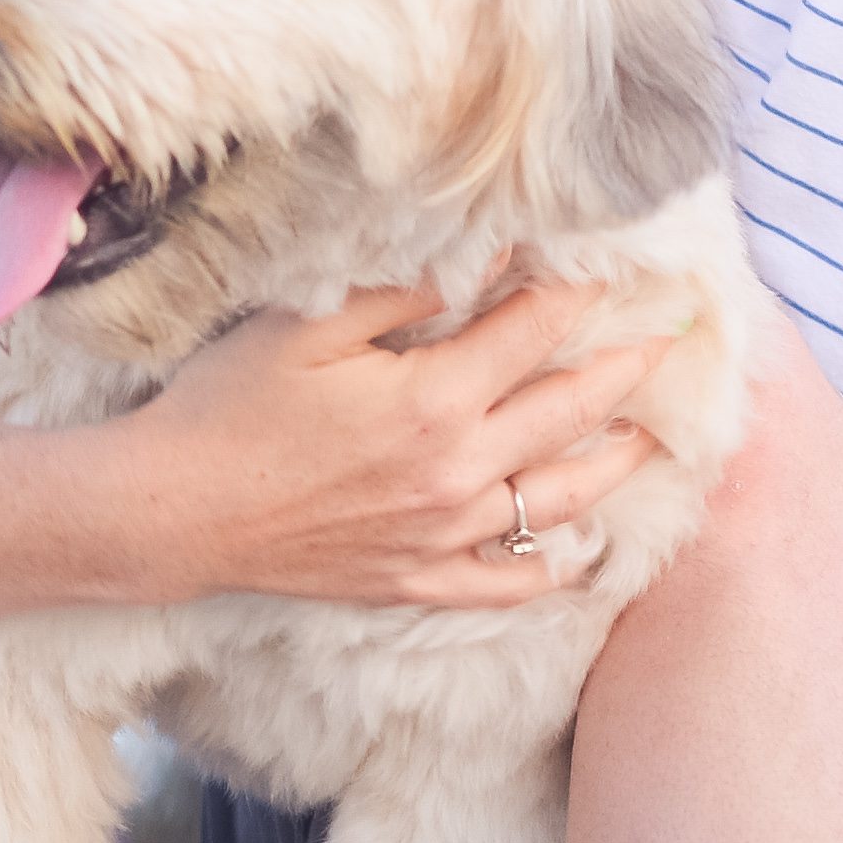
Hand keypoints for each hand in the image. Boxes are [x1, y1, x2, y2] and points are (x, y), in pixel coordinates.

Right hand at [102, 276, 673, 610]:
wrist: (174, 513)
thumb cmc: (231, 407)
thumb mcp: (308, 326)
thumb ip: (402, 293)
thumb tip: (480, 258)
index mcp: (436, 399)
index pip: (533, 333)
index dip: (574, 294)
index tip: (609, 269)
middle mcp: (459, 472)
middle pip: (570, 412)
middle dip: (626, 369)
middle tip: (668, 340)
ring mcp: (444, 536)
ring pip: (561, 500)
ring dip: (616, 463)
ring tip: (650, 436)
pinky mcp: (417, 582)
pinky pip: (506, 584)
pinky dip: (551, 571)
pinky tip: (576, 556)